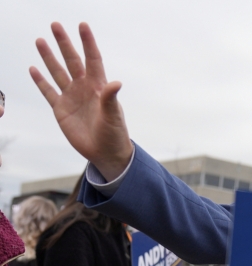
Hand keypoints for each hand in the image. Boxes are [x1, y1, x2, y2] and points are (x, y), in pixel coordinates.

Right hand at [30, 22, 132, 180]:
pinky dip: (40, 81)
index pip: (92, 59)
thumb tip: (116, 83)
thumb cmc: (114, 134)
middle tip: (55, 25)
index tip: (82, 25)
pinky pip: (48, 91)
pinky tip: (33, 68)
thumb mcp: (113, 116)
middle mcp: (84, 88)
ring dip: (49, 57)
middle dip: (64, 43)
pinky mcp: (61, 110)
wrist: (105, 153)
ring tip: (40, 40)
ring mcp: (71, 97)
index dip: (88, 42)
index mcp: (98, 87)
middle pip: (72, 61)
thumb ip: (111, 99)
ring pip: (58, 72)